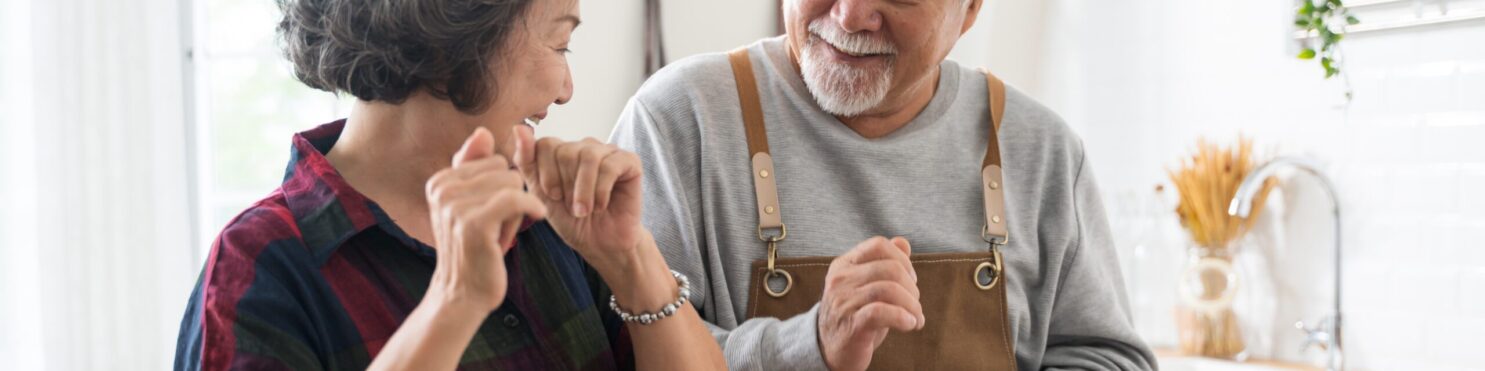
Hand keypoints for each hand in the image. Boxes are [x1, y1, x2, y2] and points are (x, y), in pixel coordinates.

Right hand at [424, 127, 547, 311]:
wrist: (463, 294)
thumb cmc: (474, 249)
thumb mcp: (472, 204)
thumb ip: (474, 168)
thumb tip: (483, 131)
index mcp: (440, 181)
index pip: (493, 160)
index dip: (502, 186)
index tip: (492, 212)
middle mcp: (442, 189)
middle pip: (505, 169)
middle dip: (512, 195)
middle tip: (500, 224)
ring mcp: (455, 206)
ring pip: (513, 183)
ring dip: (518, 209)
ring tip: (503, 231)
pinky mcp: (474, 223)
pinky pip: (517, 198)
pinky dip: (532, 208)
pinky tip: (537, 218)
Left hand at [511, 125, 644, 260]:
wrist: (601, 244)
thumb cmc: (572, 221)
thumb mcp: (541, 194)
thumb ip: (527, 161)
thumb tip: (519, 127)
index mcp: (562, 151)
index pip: (546, 144)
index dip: (546, 174)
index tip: (553, 197)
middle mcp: (585, 146)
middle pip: (566, 151)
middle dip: (566, 186)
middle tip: (572, 207)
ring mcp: (608, 152)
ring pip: (588, 156)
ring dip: (583, 190)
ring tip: (584, 211)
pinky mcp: (630, 161)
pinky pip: (610, 166)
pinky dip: (601, 190)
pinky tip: (601, 205)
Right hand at [818, 236, 923, 370]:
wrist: (828, 349)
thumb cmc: (853, 315)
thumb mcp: (866, 286)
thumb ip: (883, 263)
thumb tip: (903, 242)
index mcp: (844, 265)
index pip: (878, 245)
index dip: (902, 260)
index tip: (911, 280)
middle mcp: (841, 279)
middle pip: (890, 269)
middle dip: (912, 288)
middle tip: (915, 305)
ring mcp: (844, 301)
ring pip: (890, 289)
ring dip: (912, 305)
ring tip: (916, 318)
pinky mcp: (851, 325)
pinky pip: (882, 312)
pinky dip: (903, 317)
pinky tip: (910, 324)